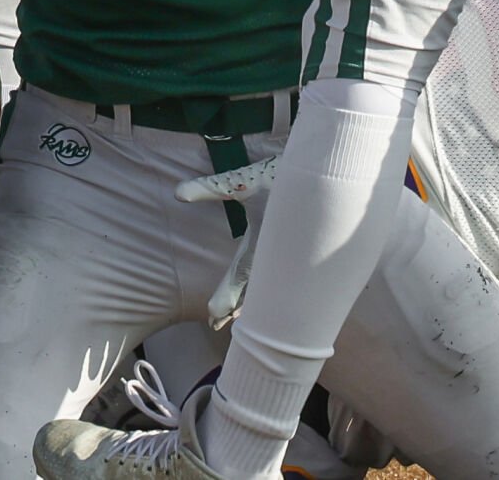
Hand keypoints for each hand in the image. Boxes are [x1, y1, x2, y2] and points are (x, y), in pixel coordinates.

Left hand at [176, 155, 277, 327]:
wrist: (320, 174)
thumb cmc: (279, 177)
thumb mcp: (241, 181)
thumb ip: (209, 188)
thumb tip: (178, 194)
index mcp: (261, 243)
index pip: (239, 279)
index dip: (224, 298)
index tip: (211, 316)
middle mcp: (275, 254)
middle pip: (253, 290)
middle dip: (234, 307)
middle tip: (214, 324)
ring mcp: (286, 255)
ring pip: (269, 287)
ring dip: (252, 301)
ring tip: (234, 316)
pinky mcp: (294, 251)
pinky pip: (280, 278)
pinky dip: (269, 290)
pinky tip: (265, 295)